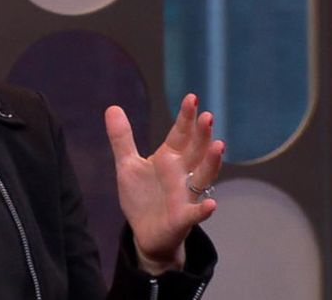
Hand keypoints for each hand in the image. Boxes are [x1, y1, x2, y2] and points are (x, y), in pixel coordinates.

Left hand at [105, 94, 224, 273]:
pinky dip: (203, 209)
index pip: (180, 134)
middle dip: (202, 134)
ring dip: (211, 162)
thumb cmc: (142, 196)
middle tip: (207, 116)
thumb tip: (112, 107)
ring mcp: (185, 195)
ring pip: (203, 176)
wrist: (145, 232)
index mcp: (169, 158)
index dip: (186, 117)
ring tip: (219, 146)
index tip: (192, 97)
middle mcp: (182, 173)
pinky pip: (195, 213)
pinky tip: (211, 204)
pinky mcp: (183, 218)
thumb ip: (122, 138)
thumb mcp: (127, 165)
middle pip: (195, 150)